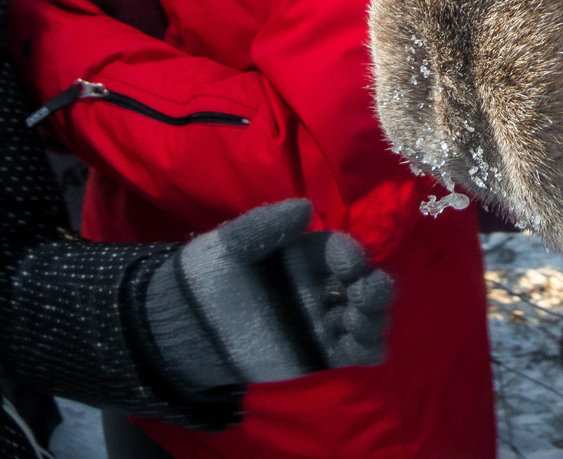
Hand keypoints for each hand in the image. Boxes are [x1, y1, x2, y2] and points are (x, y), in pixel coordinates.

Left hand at [145, 199, 395, 391]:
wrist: (186, 332)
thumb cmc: (208, 279)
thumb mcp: (231, 245)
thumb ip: (266, 225)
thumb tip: (307, 207)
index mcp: (306, 256)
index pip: (342, 251)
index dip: (352, 256)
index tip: (348, 266)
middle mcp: (323, 286)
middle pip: (367, 283)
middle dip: (376, 286)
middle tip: (363, 295)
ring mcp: (325, 322)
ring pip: (371, 316)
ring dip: (375, 317)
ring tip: (353, 322)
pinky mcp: (322, 355)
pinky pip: (361, 352)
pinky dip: (370, 349)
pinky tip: (355, 345)